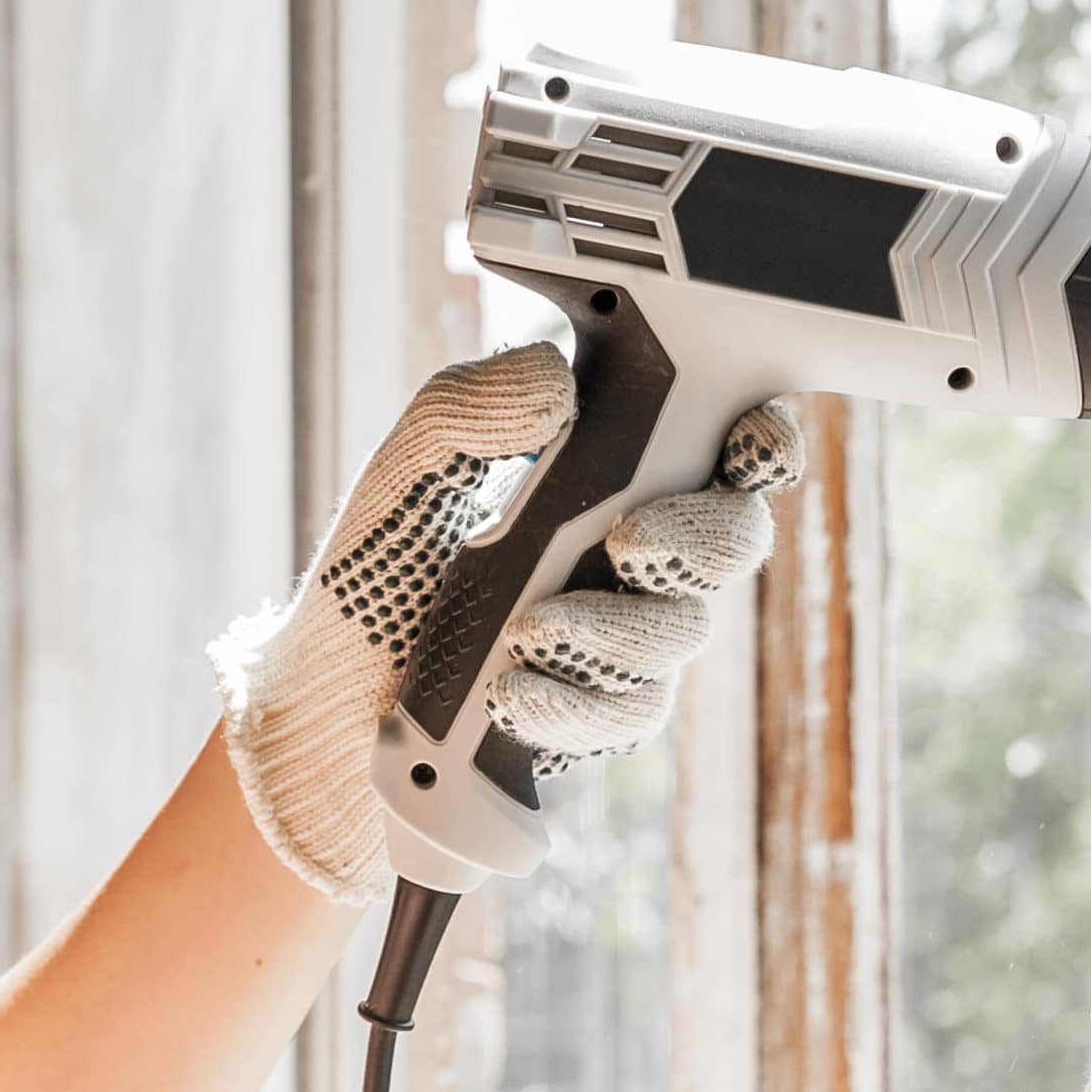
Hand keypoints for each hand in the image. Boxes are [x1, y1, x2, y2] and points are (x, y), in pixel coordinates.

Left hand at [209, 343, 801, 902]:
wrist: (329, 700)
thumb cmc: (380, 570)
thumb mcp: (407, 470)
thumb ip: (468, 408)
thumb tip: (552, 376)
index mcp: (615, 473)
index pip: (724, 450)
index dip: (761, 444)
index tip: (746, 443)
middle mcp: (640, 554)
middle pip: (735, 545)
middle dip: (700, 542)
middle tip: (629, 542)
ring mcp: (630, 638)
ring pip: (684, 634)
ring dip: (616, 631)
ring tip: (530, 629)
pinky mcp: (603, 715)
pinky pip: (628, 714)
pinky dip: (571, 704)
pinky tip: (511, 694)